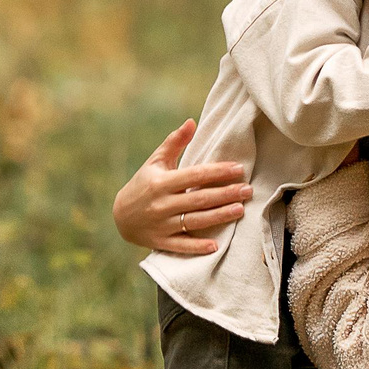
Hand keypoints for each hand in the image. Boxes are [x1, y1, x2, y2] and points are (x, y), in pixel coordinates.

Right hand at [113, 120, 251, 255]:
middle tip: (248, 190)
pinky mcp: (161, 242)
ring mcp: (161, 224)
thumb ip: (174, 142)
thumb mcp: (155, 162)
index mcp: (161, 182)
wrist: (119, 216)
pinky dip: (197, 247)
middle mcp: (162, 203)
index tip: (239, 169)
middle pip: (199, 198)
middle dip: (225, 194)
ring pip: (194, 221)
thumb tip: (192, 122)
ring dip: (219, 216)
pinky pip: (181, 246)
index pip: (194, 175)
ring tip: (240, 210)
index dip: (218, 172)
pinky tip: (216, 246)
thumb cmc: (143, 184)